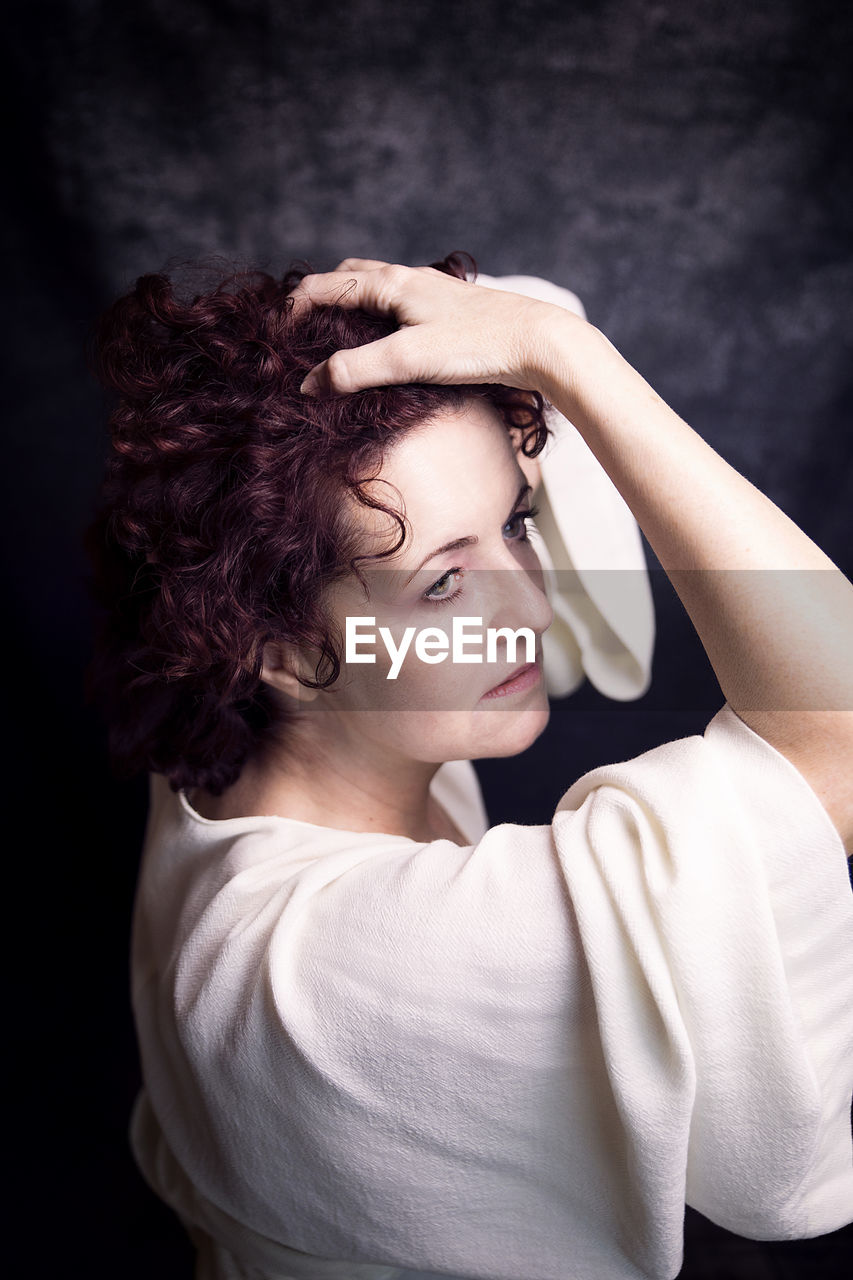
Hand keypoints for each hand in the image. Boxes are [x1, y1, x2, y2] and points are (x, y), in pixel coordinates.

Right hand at [288, 258, 583, 396]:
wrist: (541, 342)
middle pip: (351, 276)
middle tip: (300, 326)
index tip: (274, 332)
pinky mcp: (452, 312)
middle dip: (320, 295)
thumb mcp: (409, 359)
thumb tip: (309, 385)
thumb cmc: (477, 345)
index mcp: (393, 283)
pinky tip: (389, 341)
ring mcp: (433, 293)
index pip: (326, 285)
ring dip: (351, 303)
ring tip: (337, 334)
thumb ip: (356, 371)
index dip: (294, 307)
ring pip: (379, 288)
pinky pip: (402, 304)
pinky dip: (380, 315)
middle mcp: (410, 279)